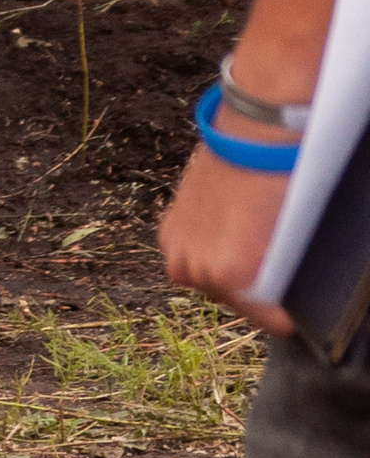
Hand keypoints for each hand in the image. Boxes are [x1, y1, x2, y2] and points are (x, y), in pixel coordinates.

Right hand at [158, 140, 293, 332]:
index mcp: (232, 274)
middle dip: (250, 291)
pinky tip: (221, 233)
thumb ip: (274, 280)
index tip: (290, 311)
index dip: (281, 314)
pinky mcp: (168, 229)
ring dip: (222, 273)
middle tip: (267, 273)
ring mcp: (178, 249)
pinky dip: (203, 253)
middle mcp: (198, 268)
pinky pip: (187, 259)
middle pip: (232, 301)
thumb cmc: (279, 187)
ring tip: (242, 249)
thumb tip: (274, 295)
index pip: (267, 319)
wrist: (251, 138)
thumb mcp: (287, 246)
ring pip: (206, 281)